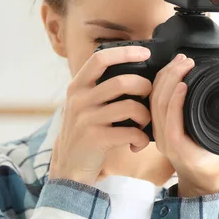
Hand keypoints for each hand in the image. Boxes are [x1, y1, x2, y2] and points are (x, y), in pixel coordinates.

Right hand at [49, 46, 152, 186]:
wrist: (68, 166)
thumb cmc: (86, 131)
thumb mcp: (85, 104)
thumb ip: (101, 87)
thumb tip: (136, 69)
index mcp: (78, 86)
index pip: (100, 59)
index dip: (125, 52)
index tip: (145, 53)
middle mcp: (80, 99)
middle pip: (122, 82)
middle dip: (144, 87)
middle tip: (150, 95)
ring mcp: (86, 119)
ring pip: (130, 107)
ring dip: (146, 115)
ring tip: (145, 123)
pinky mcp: (95, 139)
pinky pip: (130, 132)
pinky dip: (141, 138)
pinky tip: (139, 142)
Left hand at [149, 54, 218, 196]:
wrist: (202, 179)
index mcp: (185, 150)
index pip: (173, 124)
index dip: (175, 102)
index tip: (185, 82)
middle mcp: (168, 143)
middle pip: (159, 107)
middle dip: (170, 79)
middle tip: (186, 62)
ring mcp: (160, 136)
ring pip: (154, 103)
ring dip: (164, 78)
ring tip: (180, 61)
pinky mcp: (159, 127)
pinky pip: (154, 104)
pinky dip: (161, 84)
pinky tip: (171, 71)